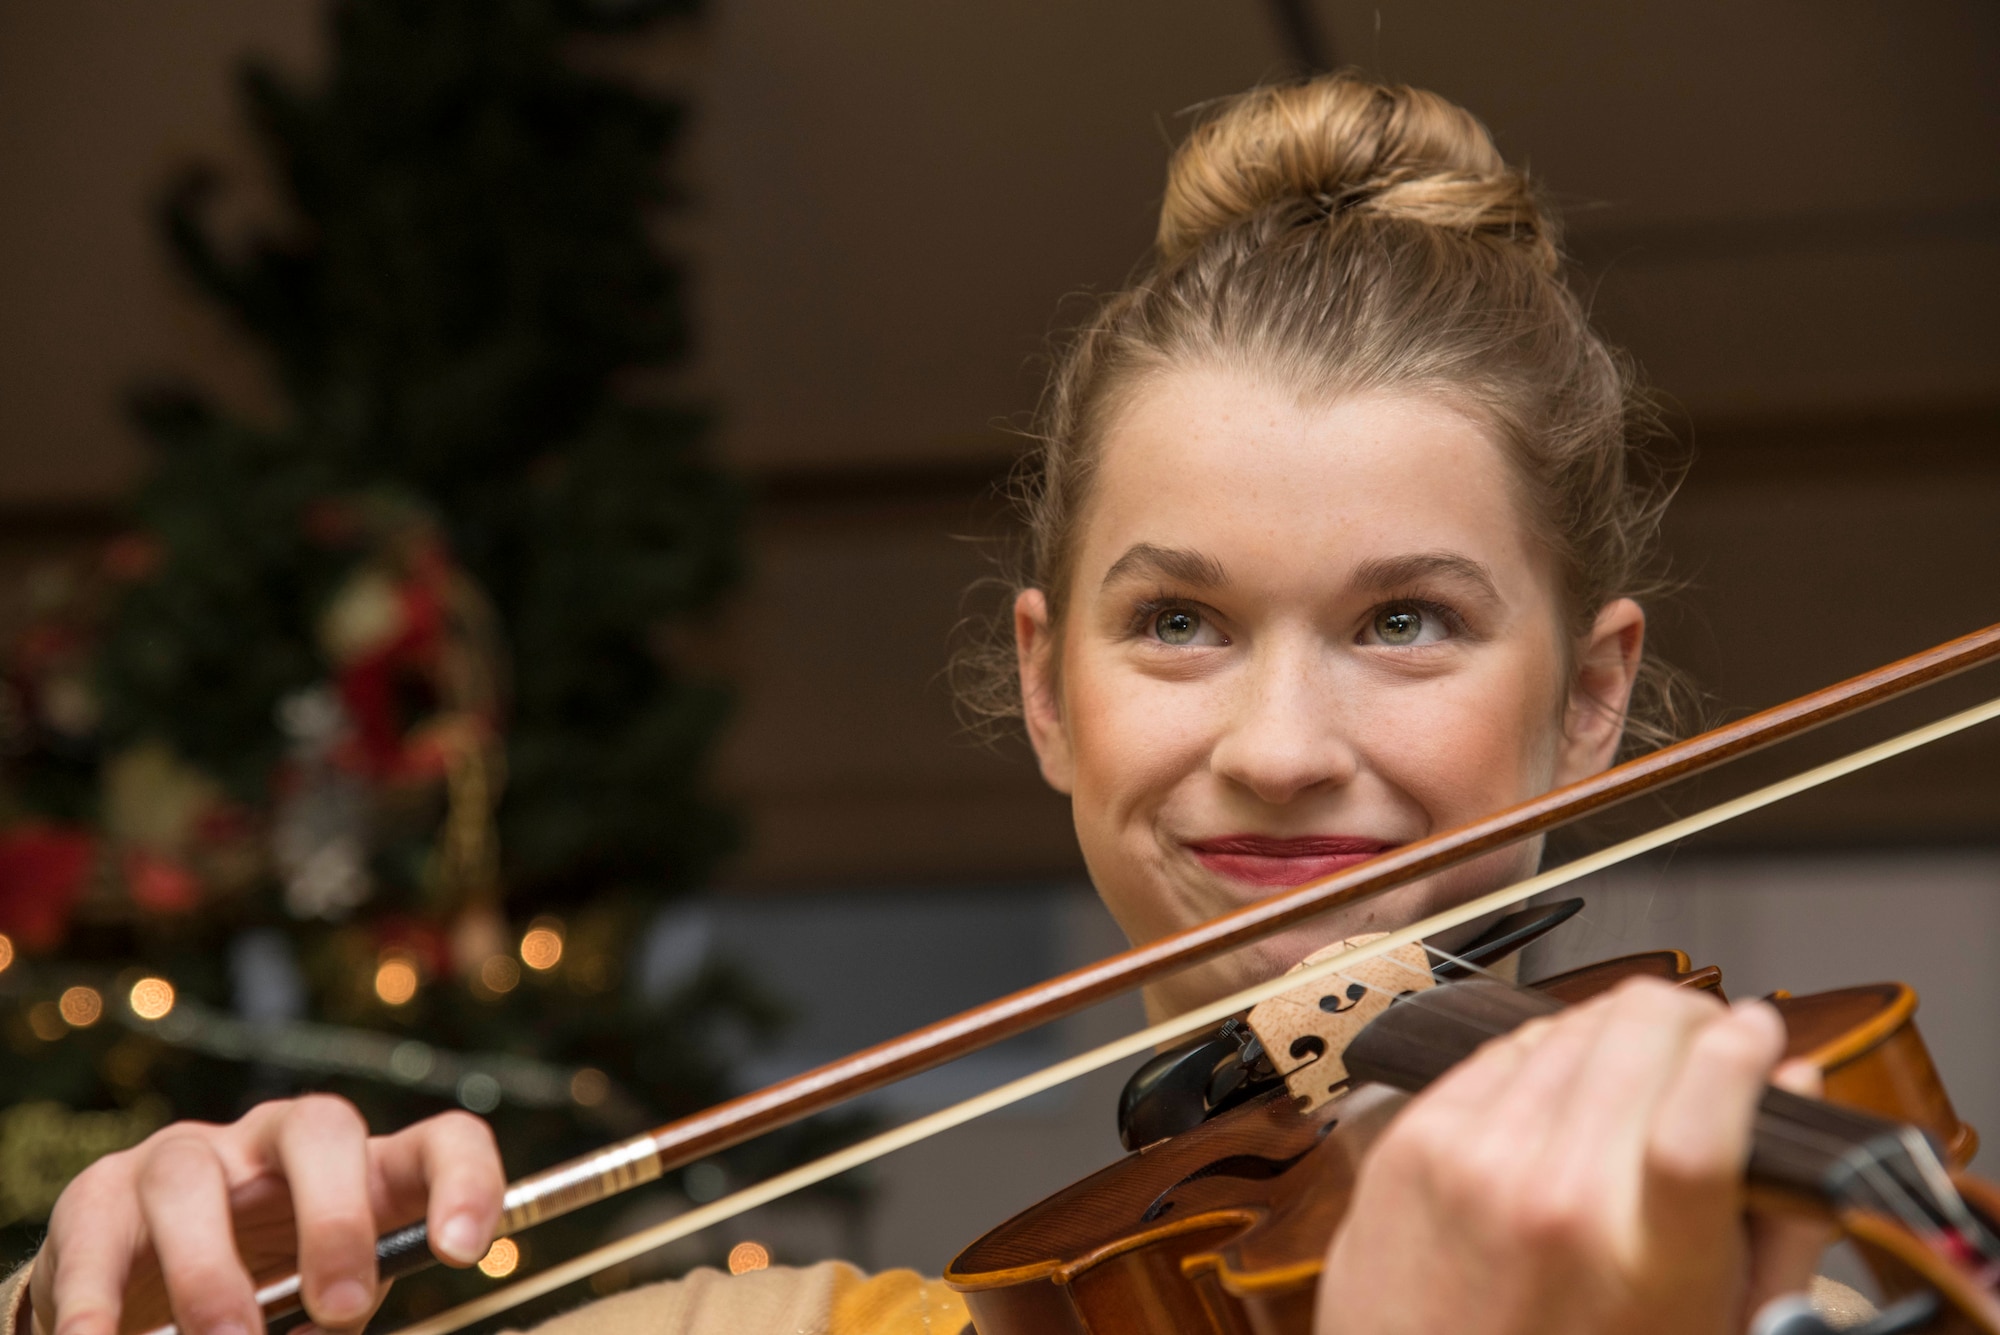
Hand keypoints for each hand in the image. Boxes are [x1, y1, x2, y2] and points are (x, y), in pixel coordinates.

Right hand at [28, 1097, 505, 1334]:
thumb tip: (330, 1328)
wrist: (146, 1296)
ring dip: (210, 1269)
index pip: (440, 1142)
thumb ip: (336, 1315)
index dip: (466, 1182)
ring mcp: (189, 1157)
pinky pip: (99, 1229)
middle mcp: (280, 1145)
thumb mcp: (321, 1305)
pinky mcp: (102, 1194)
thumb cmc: (268, 1299)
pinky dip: (97, 1296)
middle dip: (336, 1217)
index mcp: (364, 1170)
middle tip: (341, 1307)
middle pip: (320, 1126)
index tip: (463, 1251)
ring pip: (192, 1174)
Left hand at [1314, 978, 1829, 1334]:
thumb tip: (1794, 1085)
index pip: (1702, 1112)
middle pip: (1638, 1034)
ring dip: (1615, 1033)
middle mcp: (1552, 1198)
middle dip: (1688, 1020)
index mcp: (1644, 1263)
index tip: (1758, 1033)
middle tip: (1704, 1041)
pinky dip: (1543, 1056)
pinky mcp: (1414, 1140)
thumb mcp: (1718, 1328)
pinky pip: (1501, 1049)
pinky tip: (1558, 1097)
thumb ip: (1779, 1219)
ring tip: (1632, 1076)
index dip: (1741, 1052)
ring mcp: (1473, 1160)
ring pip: (1570, 1025)